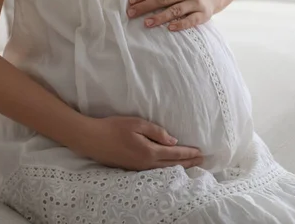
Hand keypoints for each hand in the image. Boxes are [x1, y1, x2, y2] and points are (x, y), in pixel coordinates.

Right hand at [81, 115, 203, 170]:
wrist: (92, 139)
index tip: (201, 152)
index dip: (188, 153)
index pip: (174, 153)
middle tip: (202, 161)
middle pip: (172, 165)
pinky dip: (166, 169)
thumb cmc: (114, 127)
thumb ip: (156, 132)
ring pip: (164, 169)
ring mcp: (138, 168)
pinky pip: (154, 170)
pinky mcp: (131, 168)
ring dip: (178, 166)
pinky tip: (168, 166)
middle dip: (188, 162)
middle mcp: (145, 163)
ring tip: (189, 164)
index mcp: (149, 151)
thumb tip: (173, 141)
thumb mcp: (137, 123)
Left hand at [128, 0, 214, 30]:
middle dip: (145, 7)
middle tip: (131, 13)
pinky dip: (180, 24)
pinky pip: (191, 21)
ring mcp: (196, 2)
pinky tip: (169, 28)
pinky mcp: (203, 14)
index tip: (130, 1)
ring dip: (159, 18)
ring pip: (175, 10)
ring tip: (146, 23)